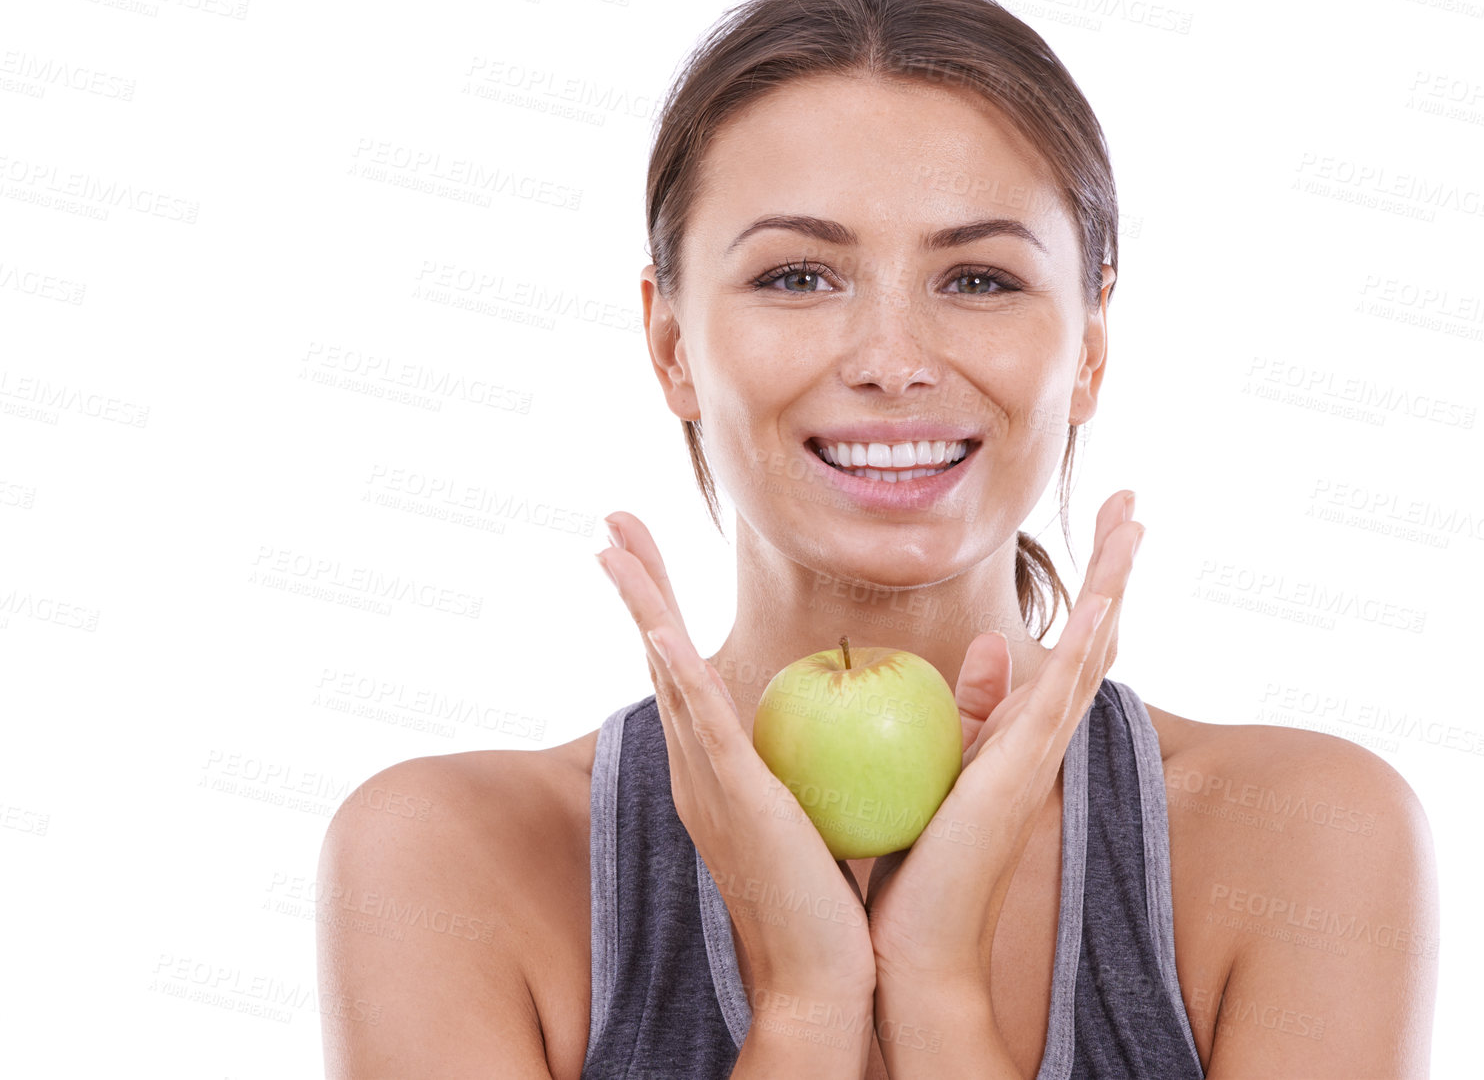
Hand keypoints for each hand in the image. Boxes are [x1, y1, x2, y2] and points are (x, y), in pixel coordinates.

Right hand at [595, 512, 877, 1001]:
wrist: (820, 977)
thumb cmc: (832, 897)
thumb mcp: (823, 802)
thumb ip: (828, 750)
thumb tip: (856, 706)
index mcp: (713, 767)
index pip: (683, 669)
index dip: (660, 608)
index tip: (645, 556)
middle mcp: (695, 768)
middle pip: (658, 655)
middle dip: (636, 585)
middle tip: (611, 523)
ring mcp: (707, 782)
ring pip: (666, 673)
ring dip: (642, 604)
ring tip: (614, 545)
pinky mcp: (735, 798)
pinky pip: (703, 723)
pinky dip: (677, 672)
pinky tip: (659, 628)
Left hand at [863, 491, 1142, 991]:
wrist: (914, 941)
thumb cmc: (917, 862)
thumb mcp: (942, 765)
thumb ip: (972, 709)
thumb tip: (992, 648)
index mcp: (1024, 732)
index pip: (1069, 642)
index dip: (1092, 583)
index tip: (1106, 526)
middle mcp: (1044, 737)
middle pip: (1096, 635)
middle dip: (1115, 567)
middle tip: (1134, 504)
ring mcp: (1039, 752)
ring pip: (1090, 651)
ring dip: (1112, 583)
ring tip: (1133, 521)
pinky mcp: (1022, 770)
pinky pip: (1059, 694)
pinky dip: (1085, 643)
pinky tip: (1104, 596)